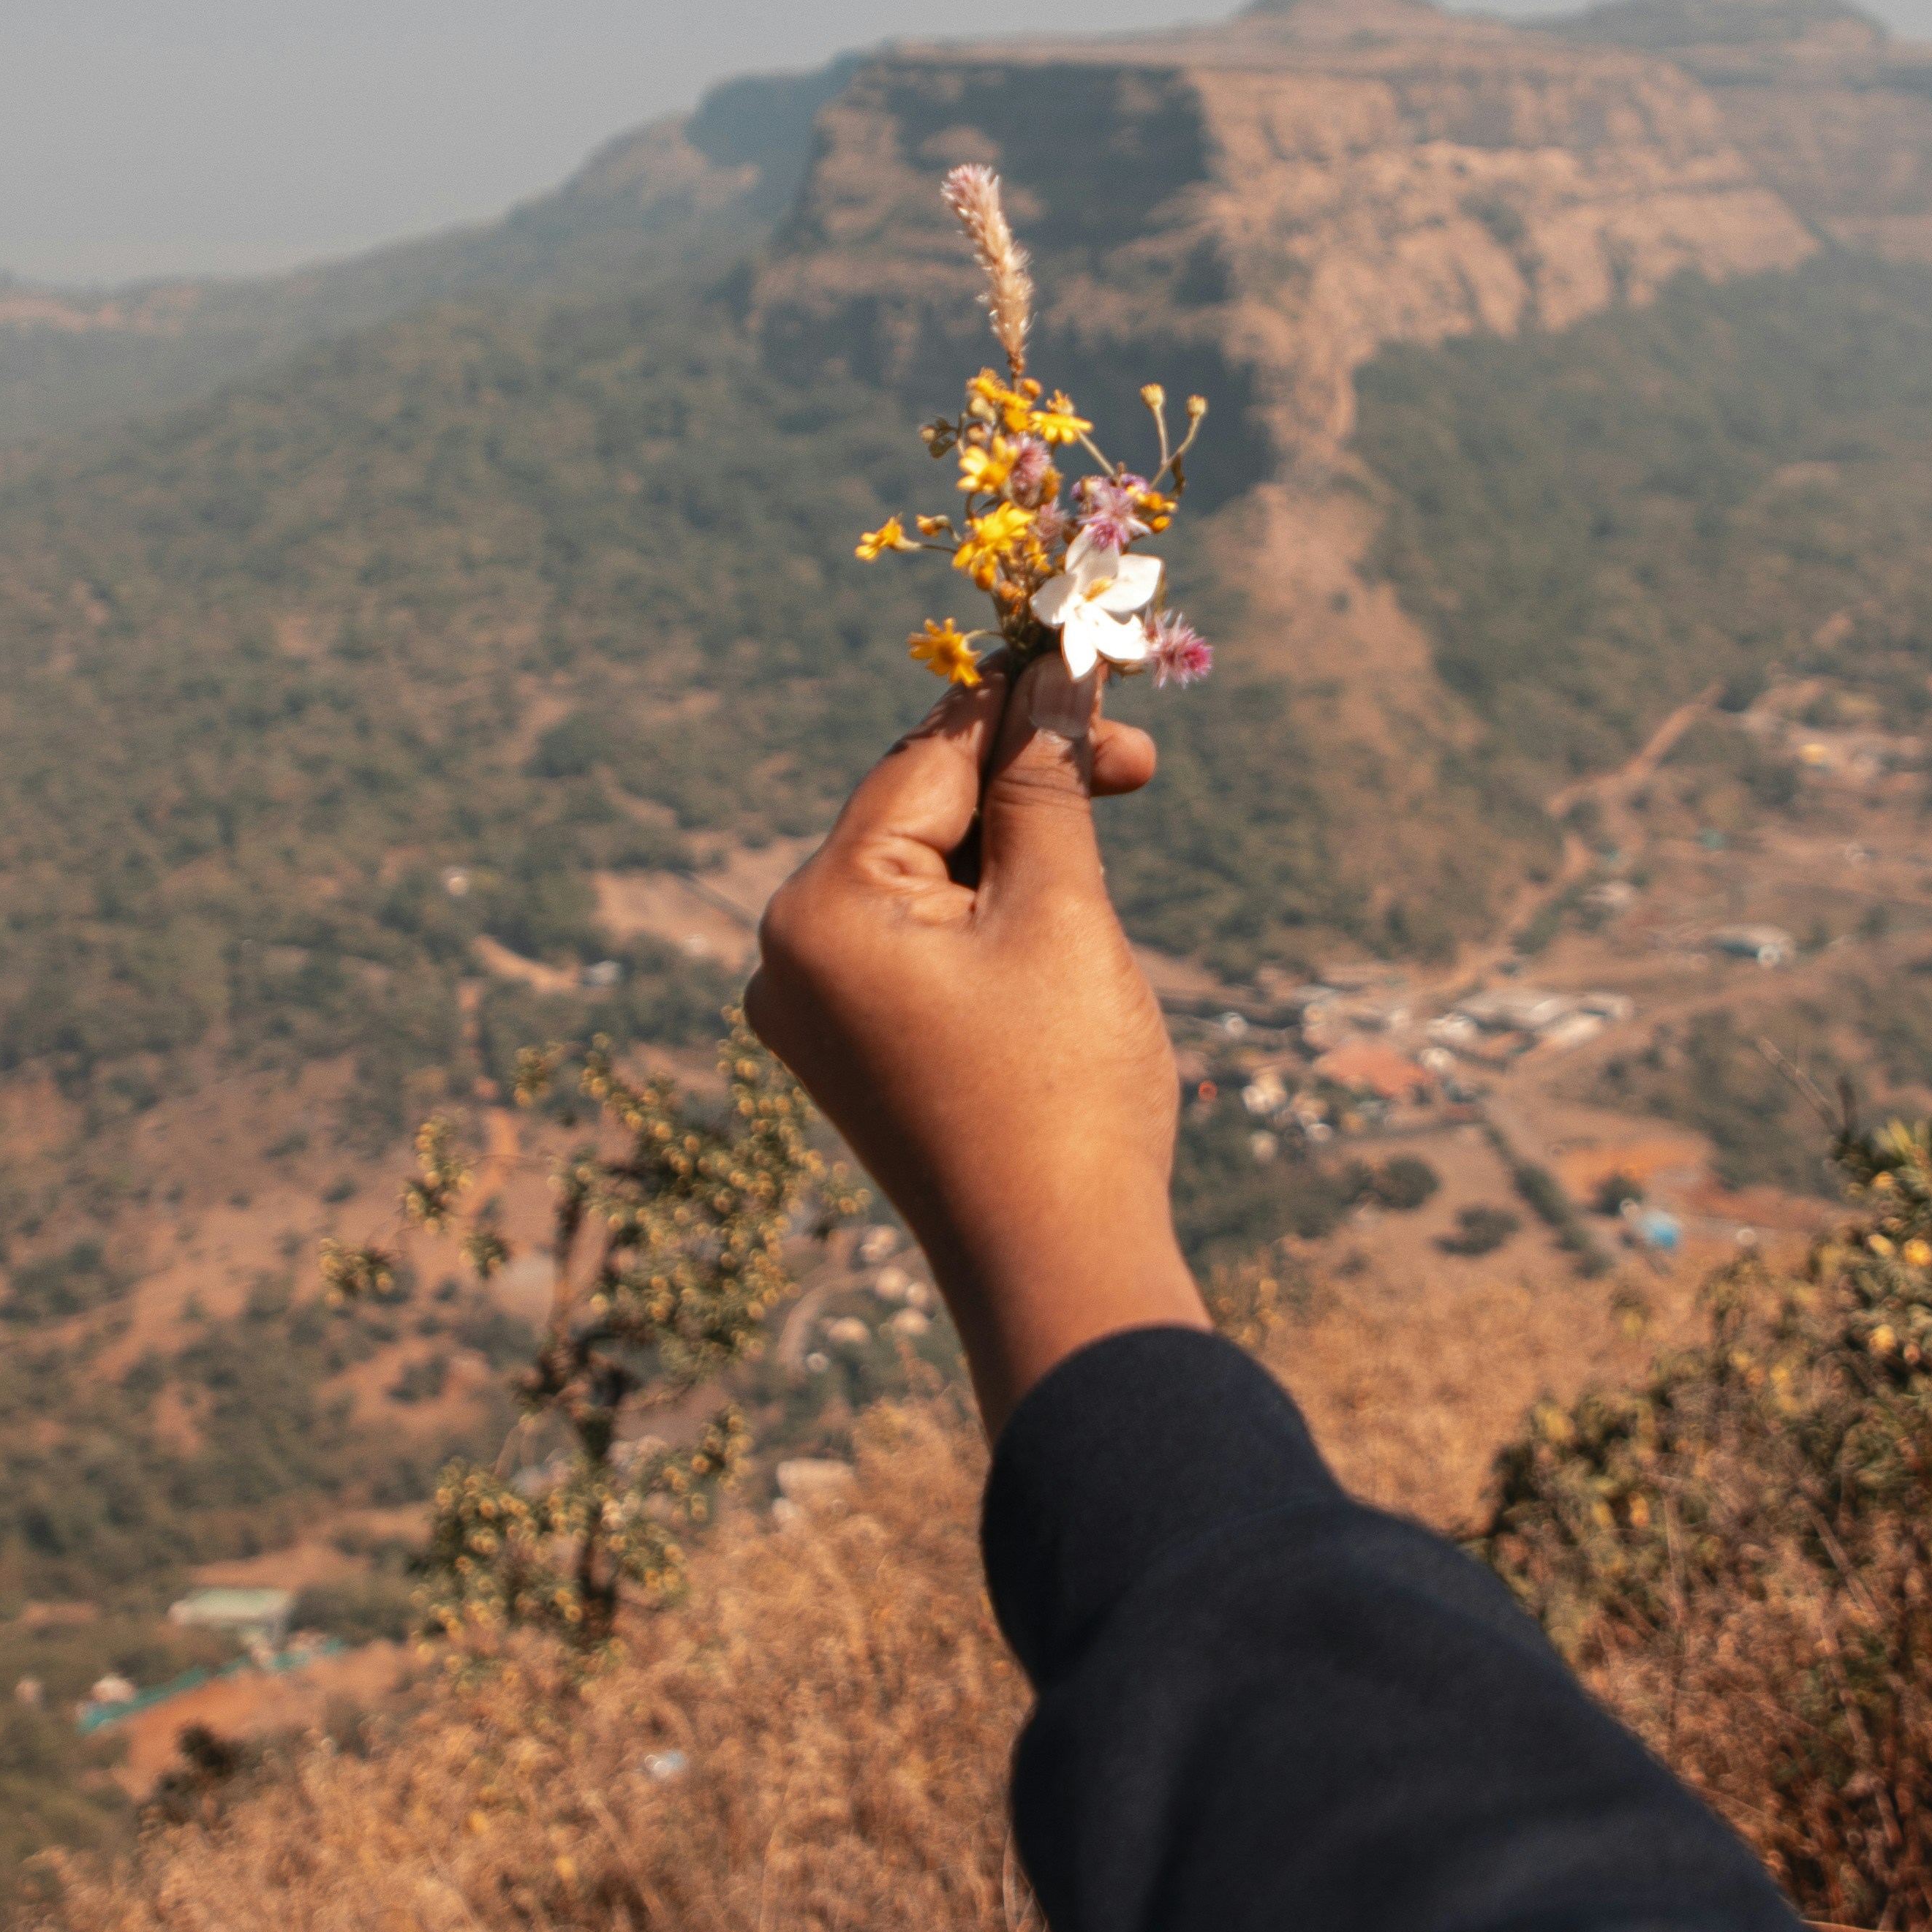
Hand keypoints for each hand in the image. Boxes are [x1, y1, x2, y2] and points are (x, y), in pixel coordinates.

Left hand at [746, 661, 1203, 1436]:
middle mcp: (789, 952)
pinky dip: (988, 906)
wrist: (1059, 1272)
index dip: (1020, 703)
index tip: (1098, 659)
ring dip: (1016, 839)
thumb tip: (1056, 669)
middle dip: (1026, 777)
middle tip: (1142, 758)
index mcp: (818, 909)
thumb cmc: (1064, 1090)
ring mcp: (813, 1008)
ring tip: (1115, 825)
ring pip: (923, 872)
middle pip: (917, 810)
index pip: (925, 757)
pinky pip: (917, 938)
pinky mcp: (854, 1048)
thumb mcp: (1060, 911)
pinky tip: (1061, 898)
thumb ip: (1048, 782)